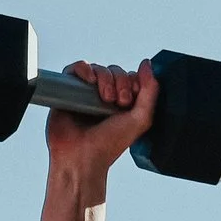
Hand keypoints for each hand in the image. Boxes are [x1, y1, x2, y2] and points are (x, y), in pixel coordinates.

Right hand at [44, 59, 158, 185]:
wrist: (81, 157)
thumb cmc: (109, 145)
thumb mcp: (141, 119)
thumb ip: (150, 91)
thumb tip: (147, 64)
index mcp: (123, 104)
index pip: (131, 77)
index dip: (133, 82)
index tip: (131, 99)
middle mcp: (105, 97)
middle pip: (116, 70)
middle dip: (120, 82)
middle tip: (119, 102)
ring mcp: (87, 93)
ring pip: (99, 68)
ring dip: (105, 78)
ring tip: (104, 98)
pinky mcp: (69, 90)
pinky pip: (77, 68)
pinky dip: (84, 69)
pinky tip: (89, 81)